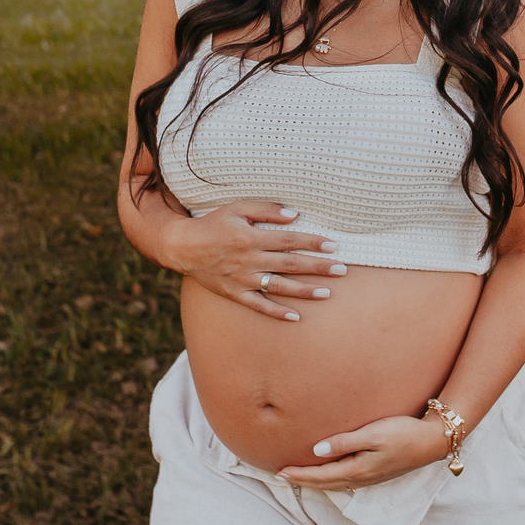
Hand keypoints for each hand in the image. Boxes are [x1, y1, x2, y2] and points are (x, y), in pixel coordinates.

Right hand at [170, 200, 346, 319]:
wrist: (183, 247)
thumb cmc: (213, 223)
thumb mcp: (237, 208)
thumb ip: (266, 210)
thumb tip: (294, 215)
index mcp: (252, 238)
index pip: (289, 240)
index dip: (313, 242)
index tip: (333, 245)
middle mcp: (250, 260)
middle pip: (290, 264)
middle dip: (317, 267)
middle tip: (341, 270)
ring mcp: (242, 279)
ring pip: (279, 287)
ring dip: (304, 291)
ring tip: (327, 293)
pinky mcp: (234, 294)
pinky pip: (258, 306)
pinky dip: (277, 312)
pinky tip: (295, 316)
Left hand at [278, 412, 449, 489]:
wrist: (431, 442)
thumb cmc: (403, 433)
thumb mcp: (373, 434)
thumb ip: (345, 443)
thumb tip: (317, 451)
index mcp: (357, 470)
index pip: (320, 476)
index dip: (299, 475)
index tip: (279, 472)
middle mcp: (361, 479)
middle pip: (325, 483)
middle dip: (302, 480)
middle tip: (281, 477)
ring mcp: (369, 478)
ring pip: (334, 483)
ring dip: (315, 481)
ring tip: (299, 476)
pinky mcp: (376, 473)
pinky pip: (345, 480)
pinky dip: (330, 479)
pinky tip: (329, 473)